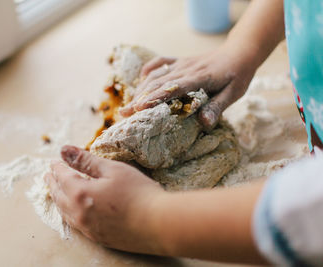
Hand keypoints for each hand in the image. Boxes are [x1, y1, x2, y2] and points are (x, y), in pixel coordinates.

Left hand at [45, 145, 165, 253]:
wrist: (159, 224)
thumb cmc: (138, 193)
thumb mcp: (112, 169)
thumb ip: (85, 160)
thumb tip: (63, 150)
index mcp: (80, 193)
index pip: (62, 177)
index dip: (57, 167)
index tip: (53, 162)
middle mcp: (78, 213)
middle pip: (59, 195)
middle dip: (52, 183)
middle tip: (48, 175)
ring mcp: (87, 228)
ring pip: (64, 211)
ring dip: (58, 198)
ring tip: (55, 191)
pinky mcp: (98, 237)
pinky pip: (74, 223)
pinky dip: (68, 212)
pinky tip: (73, 211)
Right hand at [119, 46, 257, 128]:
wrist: (239, 52)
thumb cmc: (238, 75)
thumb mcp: (234, 93)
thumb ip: (218, 107)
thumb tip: (204, 124)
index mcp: (199, 78)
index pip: (172, 89)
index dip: (154, 98)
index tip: (138, 109)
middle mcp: (185, 69)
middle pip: (158, 84)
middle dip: (139, 99)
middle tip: (123, 114)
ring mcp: (181, 64)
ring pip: (155, 75)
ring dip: (140, 89)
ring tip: (129, 105)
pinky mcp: (180, 61)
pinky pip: (160, 63)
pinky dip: (148, 70)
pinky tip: (140, 79)